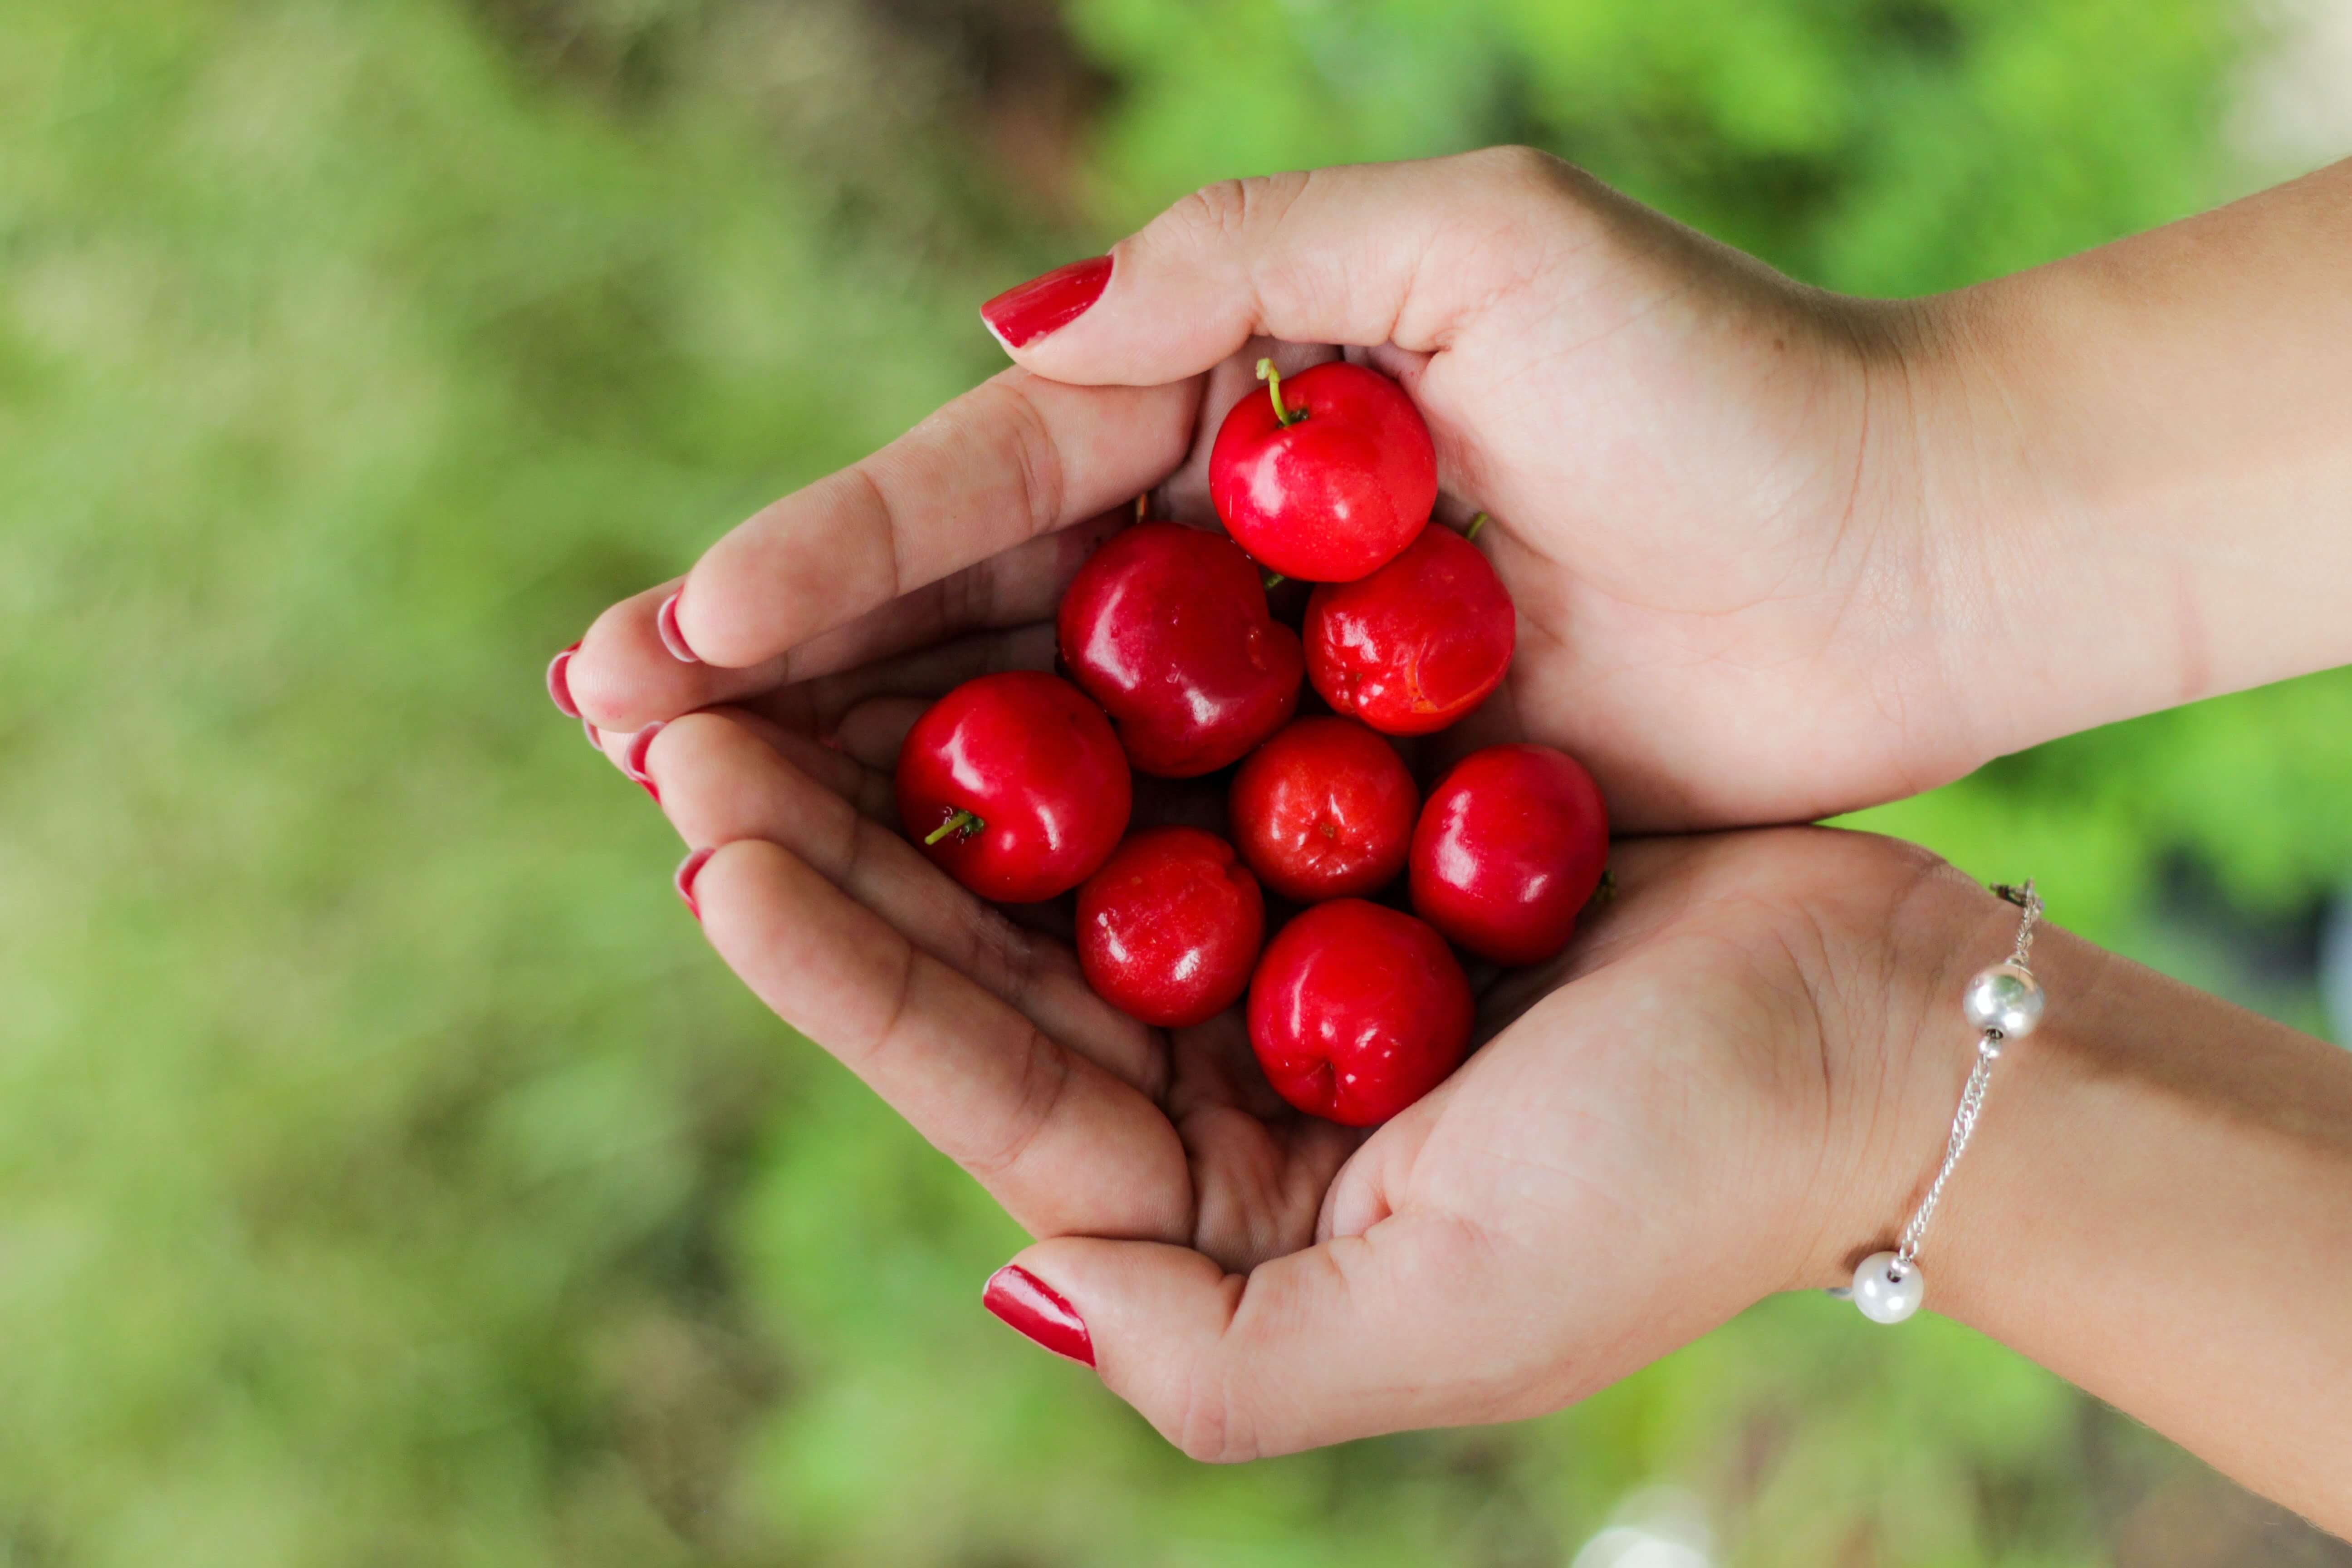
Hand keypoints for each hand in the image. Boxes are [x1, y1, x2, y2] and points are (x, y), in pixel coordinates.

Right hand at [558, 148, 1978, 830]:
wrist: (1915, 552)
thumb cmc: (1722, 381)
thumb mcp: (1476, 248)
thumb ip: (1245, 266)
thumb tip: (1017, 333)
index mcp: (1233, 408)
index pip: (987, 481)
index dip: (825, 552)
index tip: (678, 625)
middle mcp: (1225, 552)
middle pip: (969, 618)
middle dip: (791, 672)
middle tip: (609, 723)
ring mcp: (1275, 690)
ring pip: (1033, 744)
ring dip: (867, 782)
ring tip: (697, 818)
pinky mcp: (1346, 803)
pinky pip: (1161, 849)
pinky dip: (1033, 881)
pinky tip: (900, 916)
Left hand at [628, 694, 1986, 1457]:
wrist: (1878, 1038)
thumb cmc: (1673, 1188)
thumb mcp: (1433, 1326)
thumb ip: (1213, 1359)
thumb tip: (1018, 1277)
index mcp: (1213, 1200)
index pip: (984, 1079)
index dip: (839, 970)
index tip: (708, 853)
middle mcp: (1221, 1069)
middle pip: (986, 945)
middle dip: (826, 837)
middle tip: (667, 720)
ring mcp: (1277, 939)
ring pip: (1056, 834)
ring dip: (916, 745)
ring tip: (762, 650)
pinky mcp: (1347, 821)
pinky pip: (1181, 747)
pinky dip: (1077, 682)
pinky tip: (967, 600)